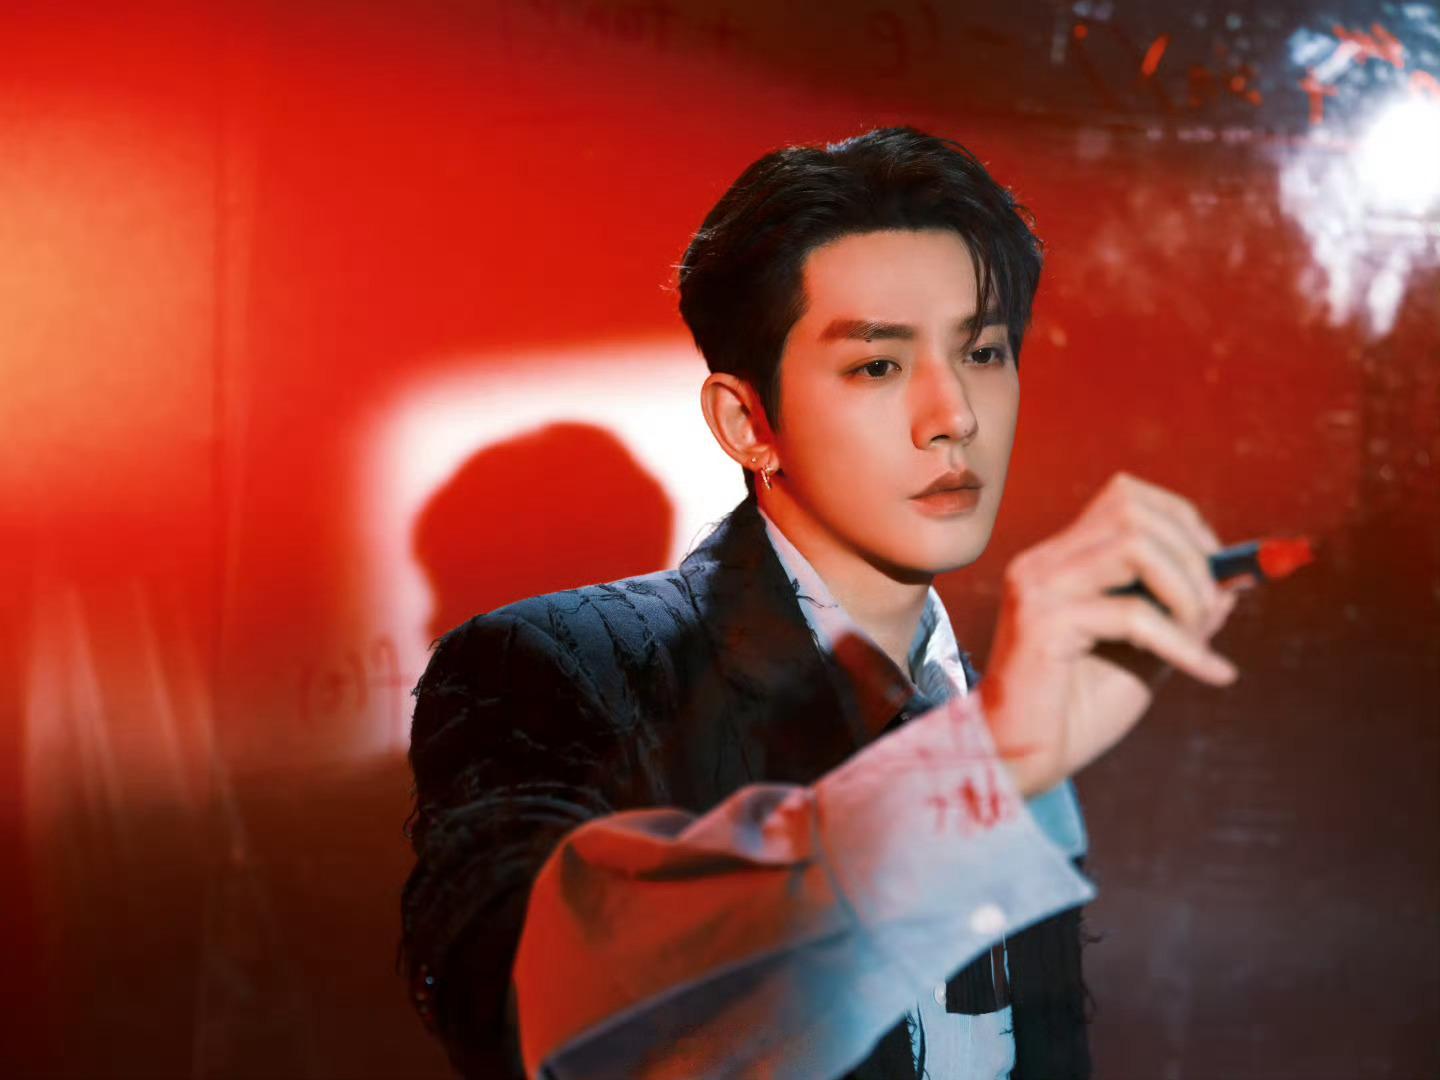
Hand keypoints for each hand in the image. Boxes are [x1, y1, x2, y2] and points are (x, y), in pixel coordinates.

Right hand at [978, 472, 1240, 797]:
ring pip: (1134, 545)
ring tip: (1203, 637)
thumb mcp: (1144, 653)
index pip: (1125, 496)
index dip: (1183, 521)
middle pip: (1132, 509)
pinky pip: (1133, 615)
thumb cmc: (1074, 713)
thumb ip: (1179, 613)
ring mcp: (1037, 587)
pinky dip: (1185, 643)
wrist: (1015, 763)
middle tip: (1214, 610)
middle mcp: (1042, 562)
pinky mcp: (1042, 624)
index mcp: (1059, 560)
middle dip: (1193, 554)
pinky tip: (1210, 672)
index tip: (1216, 571)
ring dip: (1187, 589)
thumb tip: (1235, 580)